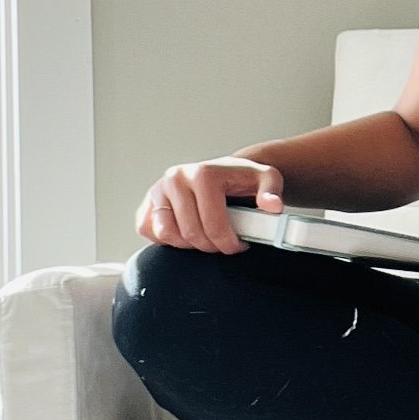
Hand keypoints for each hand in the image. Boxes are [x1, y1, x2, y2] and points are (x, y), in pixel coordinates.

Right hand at [136, 157, 285, 252]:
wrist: (222, 172)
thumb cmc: (242, 179)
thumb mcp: (266, 179)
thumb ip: (272, 191)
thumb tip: (271, 205)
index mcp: (203, 173)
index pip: (213, 224)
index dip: (228, 243)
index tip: (239, 245)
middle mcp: (176, 178)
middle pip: (191, 233)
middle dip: (211, 246)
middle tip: (224, 243)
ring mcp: (157, 190)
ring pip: (168, 234)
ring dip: (189, 245)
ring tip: (206, 238)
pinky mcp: (146, 203)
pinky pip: (149, 231)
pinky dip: (167, 239)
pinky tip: (186, 234)